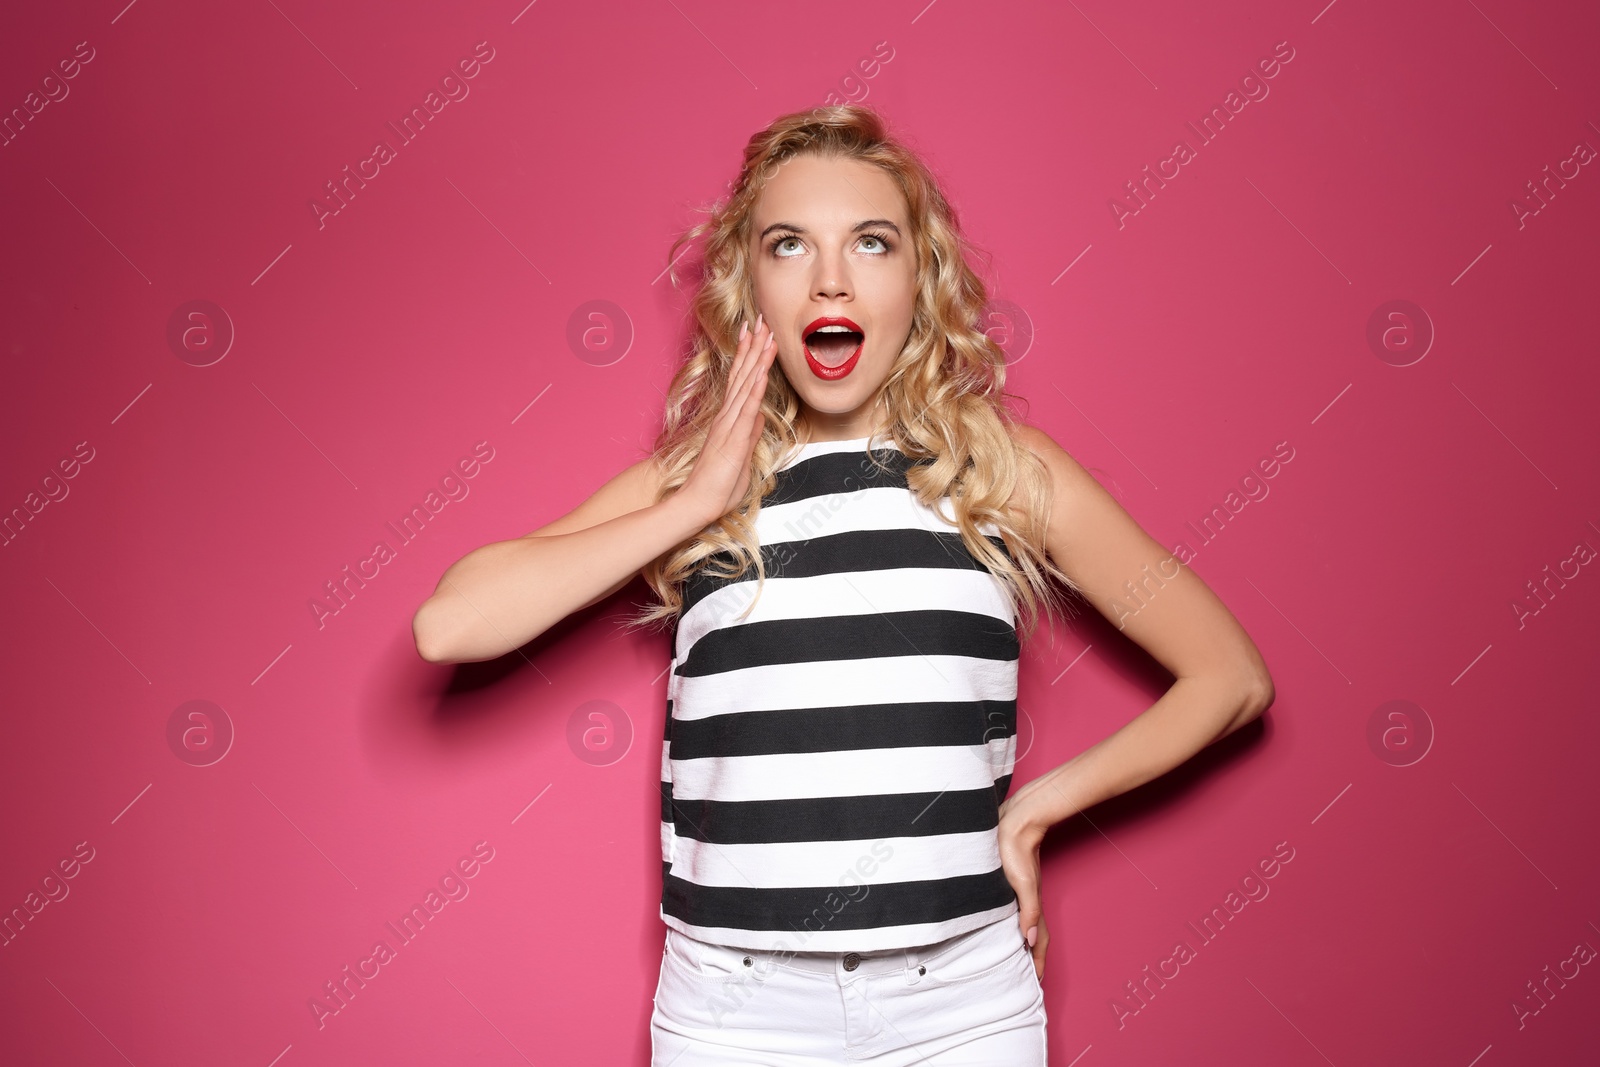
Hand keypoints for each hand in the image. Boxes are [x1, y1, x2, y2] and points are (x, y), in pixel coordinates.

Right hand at [676, 315, 777, 524]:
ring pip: (745, 385)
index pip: (741, 382)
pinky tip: (761, 371)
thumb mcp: (742, 456)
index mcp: (728, 420)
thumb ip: (750, 434)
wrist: (699, 503)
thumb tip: (760, 417)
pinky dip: (754, 389)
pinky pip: (745, 410)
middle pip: (742, 374)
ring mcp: (728, 425)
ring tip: (765, 334)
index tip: (756, 335)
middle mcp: (727, 417)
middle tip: (760, 320)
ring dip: (756, 359)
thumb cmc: (718, 486)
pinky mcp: (732, 439)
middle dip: (753, 347)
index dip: (749, 357)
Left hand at [998, 792, 1050, 981]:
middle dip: (1032, 956)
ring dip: (1022, 939)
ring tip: (1016, 954)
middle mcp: (1026, 900)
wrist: (1016, 819)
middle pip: (1033, 934)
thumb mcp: (1022, 883)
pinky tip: (1001, 919)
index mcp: (1030, 904)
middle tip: (1027, 974)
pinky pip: (1015, 907)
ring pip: (1024, 921)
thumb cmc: (1016, 849)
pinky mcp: (1010, 879)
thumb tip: (1030, 942)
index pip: (1038, 940)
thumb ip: (1028, 911)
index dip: (1038, 961)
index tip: (1037, 982)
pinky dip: (1012, 920)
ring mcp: (1020, 890)